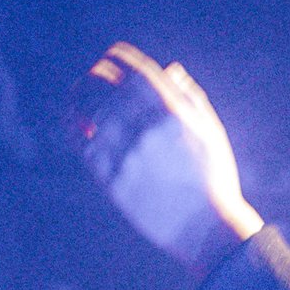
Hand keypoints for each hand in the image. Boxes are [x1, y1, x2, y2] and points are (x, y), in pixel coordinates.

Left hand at [77, 43, 265, 276]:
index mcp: (173, 113)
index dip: (116, 59)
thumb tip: (171, 70)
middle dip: (92, 78)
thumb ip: (191, 98)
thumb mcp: (211, 133)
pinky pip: (85, 148)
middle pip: (105, 87)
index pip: (133, 70)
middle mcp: (147, 129)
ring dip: (78, 103)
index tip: (109, 59)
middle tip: (87, 81)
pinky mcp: (115, 182)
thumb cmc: (214, 180)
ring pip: (89, 114)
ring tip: (75, 102)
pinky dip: (76, 133)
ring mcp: (129, 156)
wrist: (207, 230)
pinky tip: (76, 128)